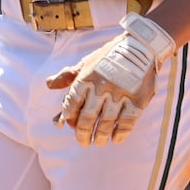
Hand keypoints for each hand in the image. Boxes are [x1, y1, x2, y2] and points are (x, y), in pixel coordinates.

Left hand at [46, 15, 173, 146]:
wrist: (140, 47)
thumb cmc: (109, 56)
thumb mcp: (86, 62)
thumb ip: (68, 75)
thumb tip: (49, 84)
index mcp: (87, 77)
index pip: (72, 102)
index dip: (67, 116)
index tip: (66, 124)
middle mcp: (102, 87)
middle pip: (87, 117)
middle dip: (82, 133)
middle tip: (82, 141)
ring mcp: (120, 94)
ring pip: (106, 123)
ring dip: (100, 136)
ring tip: (97, 142)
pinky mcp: (137, 100)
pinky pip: (127, 123)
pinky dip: (120, 134)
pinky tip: (115, 139)